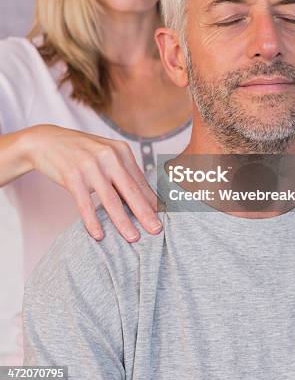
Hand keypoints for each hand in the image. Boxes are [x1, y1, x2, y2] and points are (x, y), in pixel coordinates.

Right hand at [24, 124, 162, 240]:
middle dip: (145, 213)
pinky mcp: (72, 176)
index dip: (152, 200)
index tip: (162, 216)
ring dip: (123, 222)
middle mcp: (108, 156)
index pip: (140, 180)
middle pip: (130, 190)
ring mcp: (90, 166)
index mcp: (120, 150)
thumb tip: (144, 197)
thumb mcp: (105, 154)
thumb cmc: (81, 151)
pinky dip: (92, 221)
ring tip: (133, 237)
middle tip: (157, 230)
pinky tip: (99, 235)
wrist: (46, 141)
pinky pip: (85, 204)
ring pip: (111, 200)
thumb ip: (123, 172)